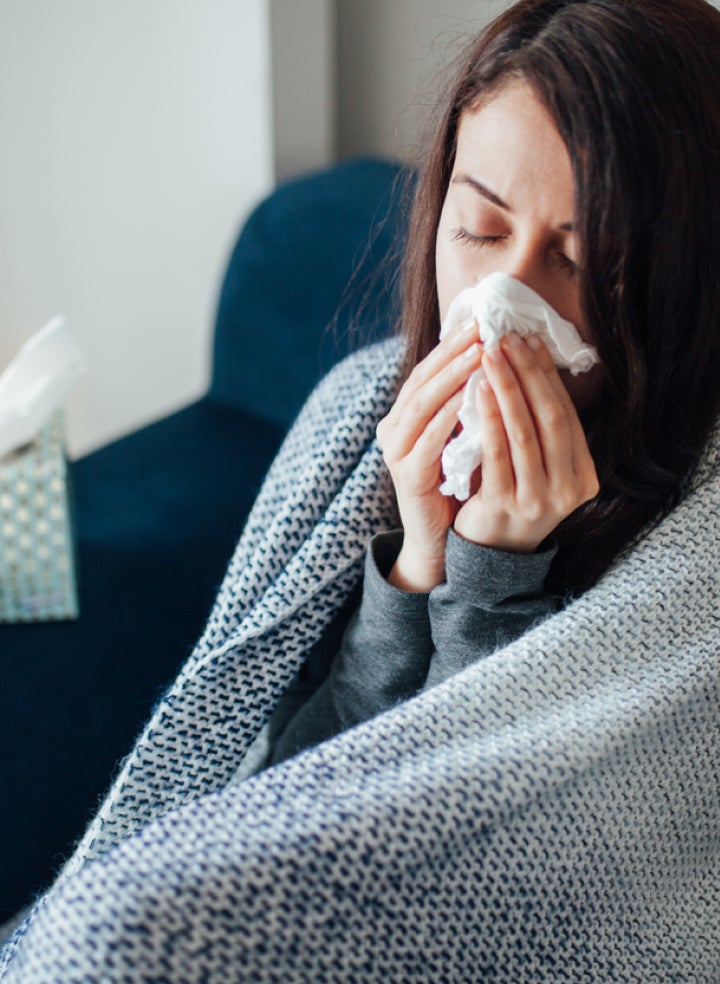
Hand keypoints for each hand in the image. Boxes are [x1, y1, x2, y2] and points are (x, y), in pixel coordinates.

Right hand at [376, 322, 482, 590]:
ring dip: (451, 376)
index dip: (453, 345)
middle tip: (482, 328)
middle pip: (422, 380)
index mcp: (405, 416)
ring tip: (479, 354)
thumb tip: (497, 358)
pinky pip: (427, 440)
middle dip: (453, 352)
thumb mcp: (462, 437)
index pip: (428, 370)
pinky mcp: (407, 476)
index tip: (482, 320)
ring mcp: (396, 453)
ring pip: (422, 404)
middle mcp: (393, 429)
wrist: (439, 540)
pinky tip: (469, 399)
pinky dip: (447, 417)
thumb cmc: (456, 485)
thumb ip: (468, 404)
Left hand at [453, 333, 598, 552]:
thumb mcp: (538, 467)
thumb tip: (529, 361)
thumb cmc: (511, 497)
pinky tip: (478, 391)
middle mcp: (568, 490)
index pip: (568, 414)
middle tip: (508, 338)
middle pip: (551, 419)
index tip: (530, 340)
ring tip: (491, 355)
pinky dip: (489, 419)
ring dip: (508, 388)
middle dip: (529, 374)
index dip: (548, 375)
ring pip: (525, 434)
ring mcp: (538, 501)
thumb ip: (540, 429)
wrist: (488, 554)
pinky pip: (497, 454)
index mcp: (584, 476)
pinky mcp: (505, 507)